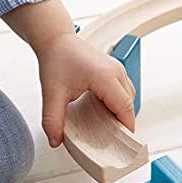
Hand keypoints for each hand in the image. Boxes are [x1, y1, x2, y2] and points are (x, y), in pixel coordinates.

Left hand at [2, 0, 135, 147]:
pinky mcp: (116, 71)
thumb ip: (52, 119)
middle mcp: (116, 72)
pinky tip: (107, 112)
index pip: (125, 107)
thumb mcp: (51, 92)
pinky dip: (120, 105)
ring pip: (129, 98)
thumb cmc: (57, 58)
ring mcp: (118, 70)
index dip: (127, 127)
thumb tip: (55, 141)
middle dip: (124, 123)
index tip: (125, 143)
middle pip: (129, 105)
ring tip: (109, 127)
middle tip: (113, 140)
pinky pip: (125, 92)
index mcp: (105, 76)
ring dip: (122, 113)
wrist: (56, 39)